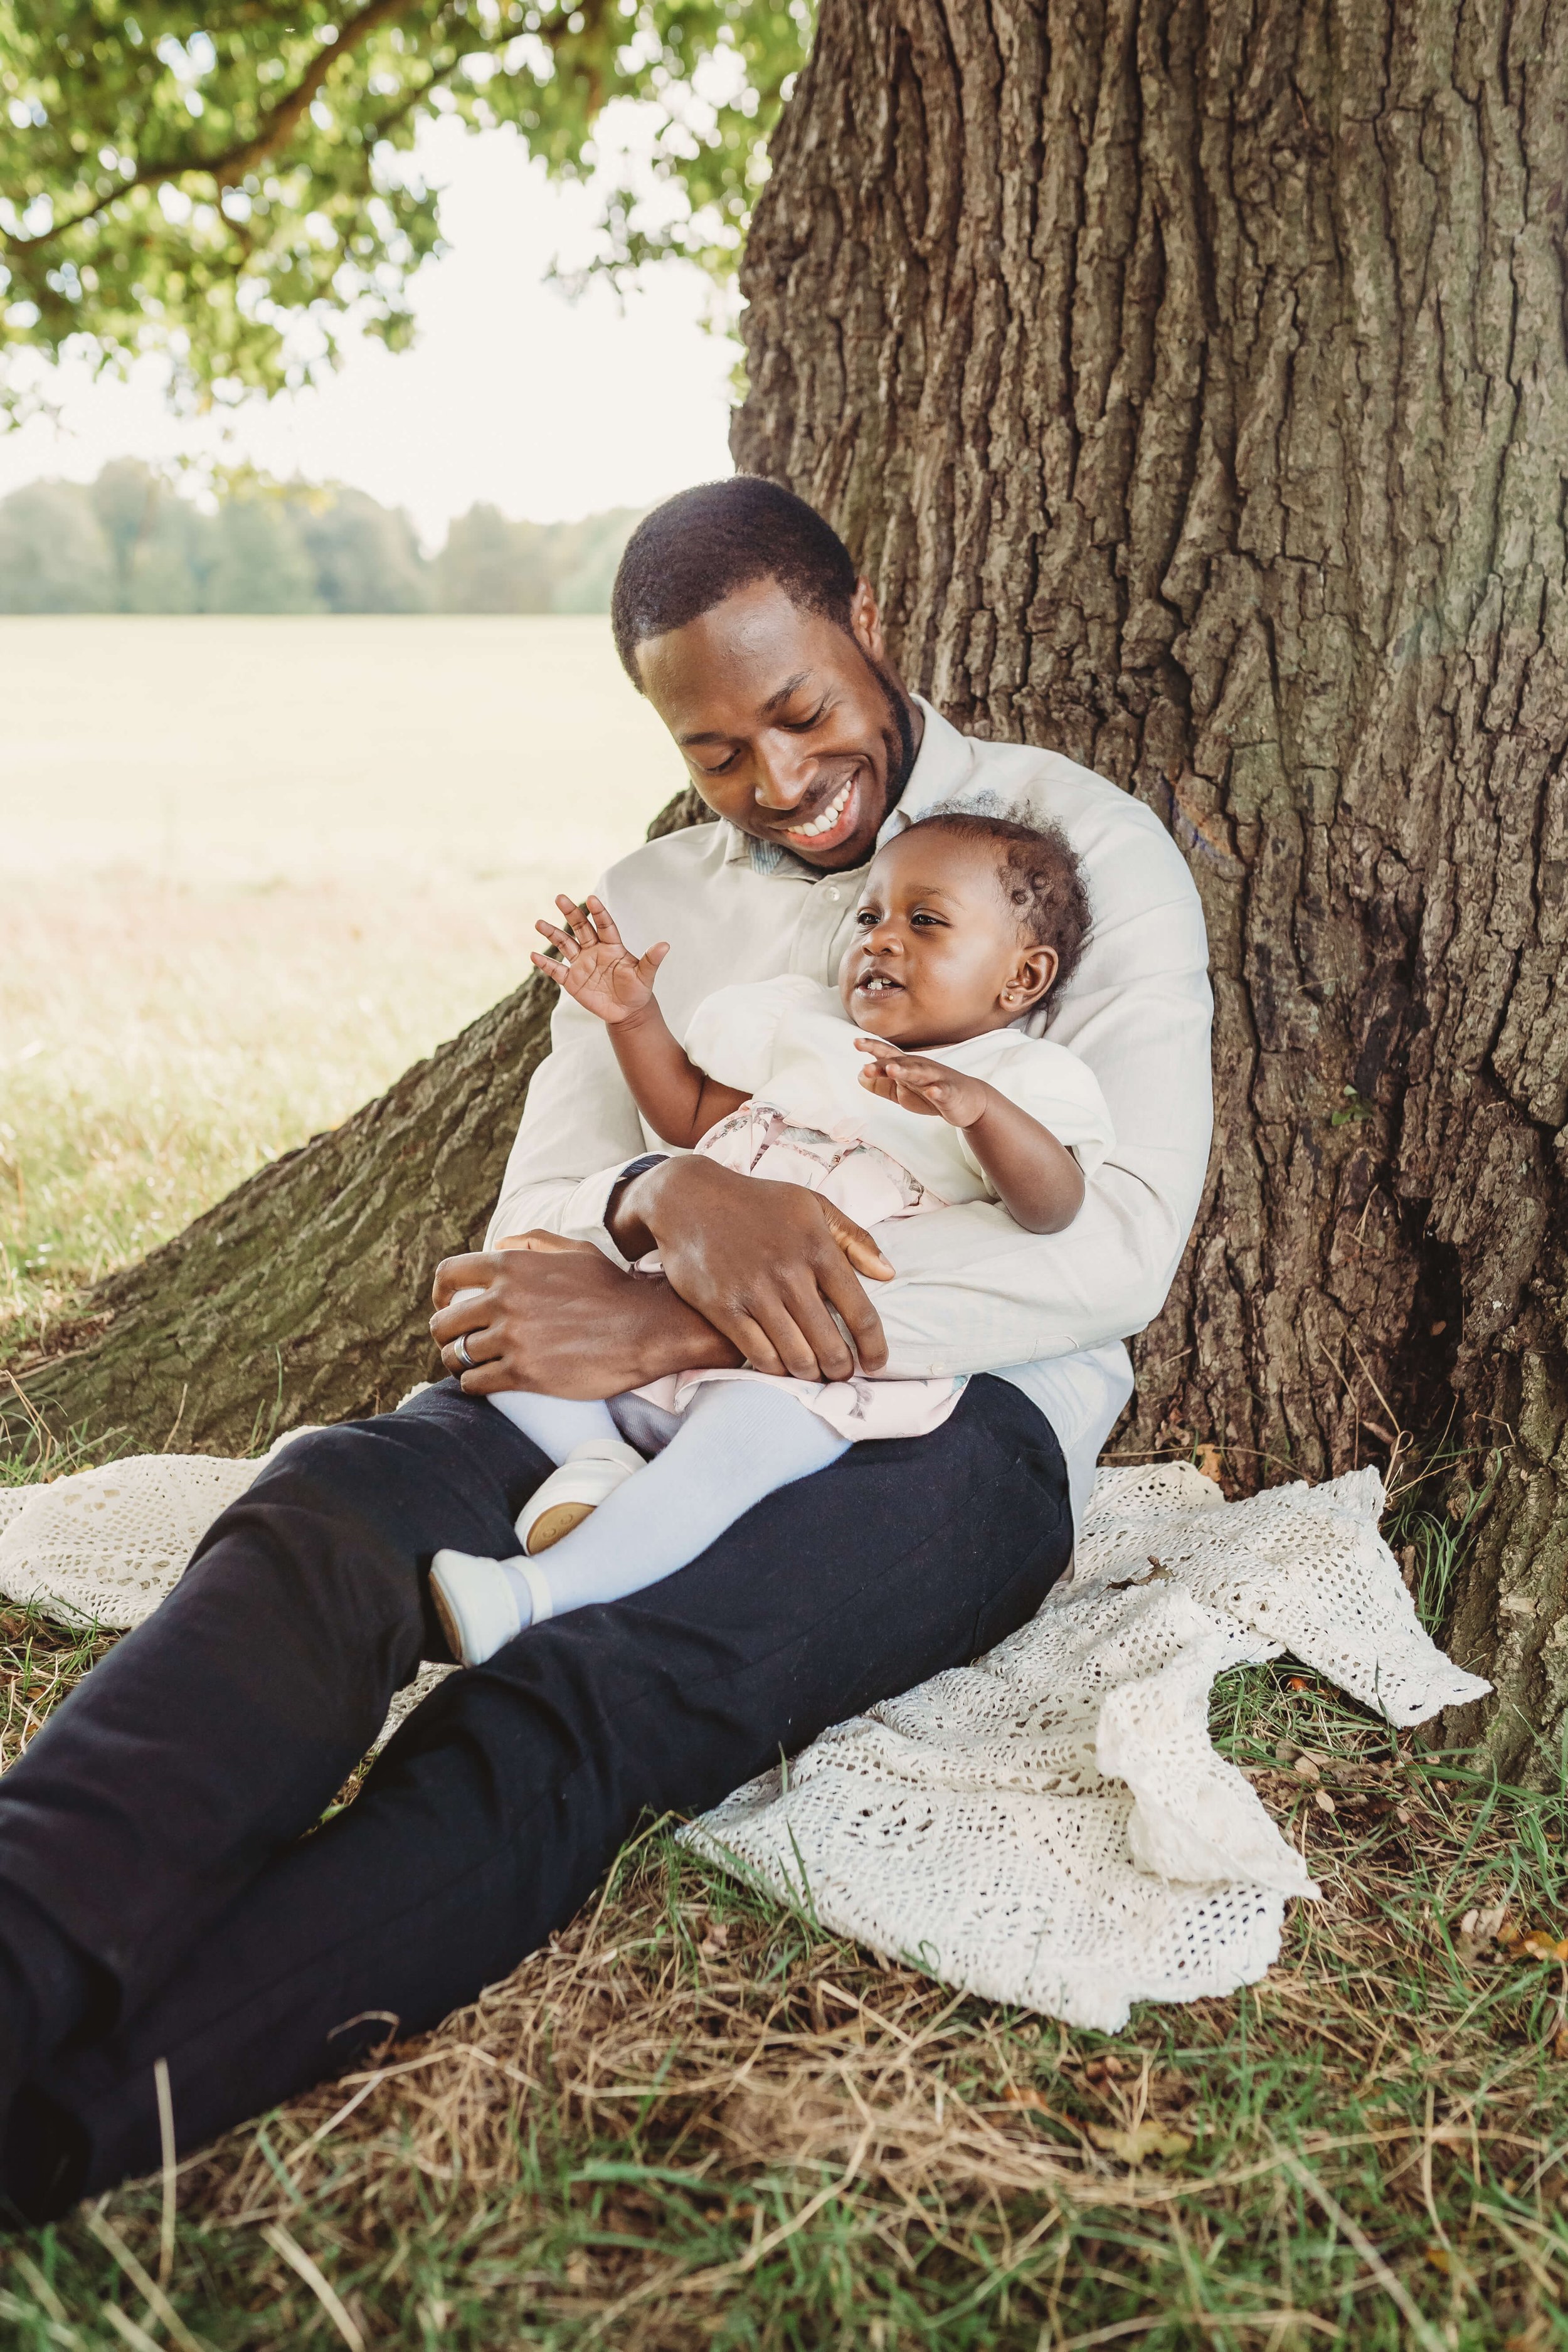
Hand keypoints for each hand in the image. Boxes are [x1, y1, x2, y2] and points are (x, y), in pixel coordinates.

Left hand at [431, 1237, 741, 1397]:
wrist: (646, 1326)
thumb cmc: (613, 1288)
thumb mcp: (575, 1251)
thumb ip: (534, 1242)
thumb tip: (500, 1243)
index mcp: (512, 1266)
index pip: (449, 1275)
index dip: (439, 1294)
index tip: (445, 1306)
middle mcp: (505, 1300)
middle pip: (444, 1322)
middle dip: (444, 1334)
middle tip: (455, 1343)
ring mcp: (512, 1338)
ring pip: (458, 1356)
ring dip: (459, 1362)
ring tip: (470, 1366)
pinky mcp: (524, 1373)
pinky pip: (475, 1383)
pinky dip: (473, 1385)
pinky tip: (484, 1383)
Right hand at [530, 894, 668, 1024]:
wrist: (627, 1012)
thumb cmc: (638, 990)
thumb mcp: (646, 976)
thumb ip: (651, 960)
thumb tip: (665, 945)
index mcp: (612, 946)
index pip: (604, 925)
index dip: (599, 912)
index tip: (591, 899)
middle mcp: (595, 950)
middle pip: (581, 927)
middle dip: (571, 913)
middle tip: (560, 897)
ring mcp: (582, 964)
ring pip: (565, 944)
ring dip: (552, 934)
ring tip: (539, 923)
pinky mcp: (573, 980)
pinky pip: (557, 970)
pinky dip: (546, 964)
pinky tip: (534, 954)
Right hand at [607, 1155, 893, 1381]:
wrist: (689, 1198)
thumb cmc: (757, 1202)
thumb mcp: (811, 1205)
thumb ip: (853, 1238)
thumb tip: (888, 1273)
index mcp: (818, 1248)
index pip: (861, 1313)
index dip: (874, 1347)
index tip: (877, 1363)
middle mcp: (789, 1274)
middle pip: (830, 1345)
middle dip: (842, 1369)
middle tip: (843, 1374)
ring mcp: (754, 1293)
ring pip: (796, 1357)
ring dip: (811, 1374)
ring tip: (815, 1373)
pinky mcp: (723, 1308)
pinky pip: (759, 1355)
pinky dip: (776, 1369)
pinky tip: (783, 1367)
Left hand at [855, 1035, 989, 1126]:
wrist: (969, 1101)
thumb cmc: (932, 1093)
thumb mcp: (902, 1092)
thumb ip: (882, 1085)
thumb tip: (858, 1076)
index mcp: (908, 1066)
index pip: (888, 1054)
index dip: (873, 1048)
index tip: (856, 1043)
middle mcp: (921, 1068)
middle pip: (901, 1063)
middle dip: (883, 1064)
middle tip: (865, 1067)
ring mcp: (937, 1079)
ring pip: (920, 1073)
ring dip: (906, 1071)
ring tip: (892, 1070)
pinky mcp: (950, 1094)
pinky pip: (943, 1092)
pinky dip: (937, 1092)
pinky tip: (931, 1092)